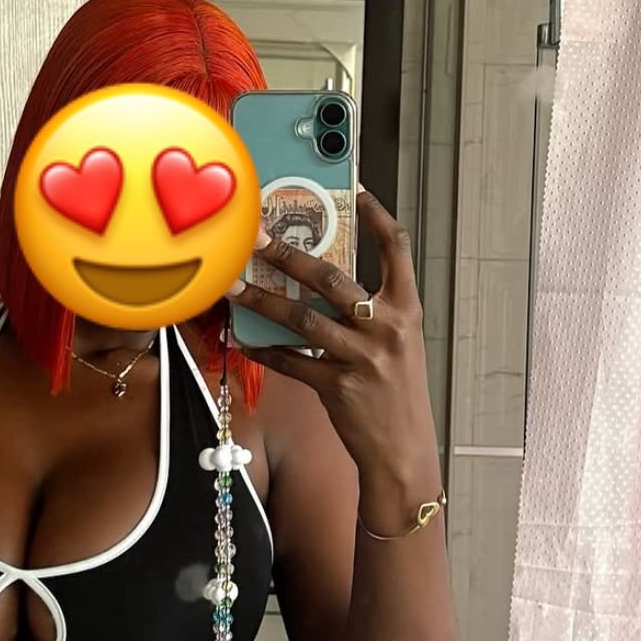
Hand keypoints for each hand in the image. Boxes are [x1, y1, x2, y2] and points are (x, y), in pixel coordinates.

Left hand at [231, 190, 439, 505]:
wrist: (403, 451)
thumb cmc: (397, 394)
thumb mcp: (397, 345)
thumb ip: (369, 313)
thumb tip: (321, 283)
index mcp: (406, 310)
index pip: (396, 249)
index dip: (377, 215)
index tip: (355, 189)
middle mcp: (385, 327)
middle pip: (332, 277)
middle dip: (289, 253)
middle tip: (257, 236)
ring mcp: (361, 357)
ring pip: (301, 318)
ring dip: (262, 301)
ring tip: (233, 286)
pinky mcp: (336, 386)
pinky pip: (291, 361)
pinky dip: (264, 350)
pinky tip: (243, 339)